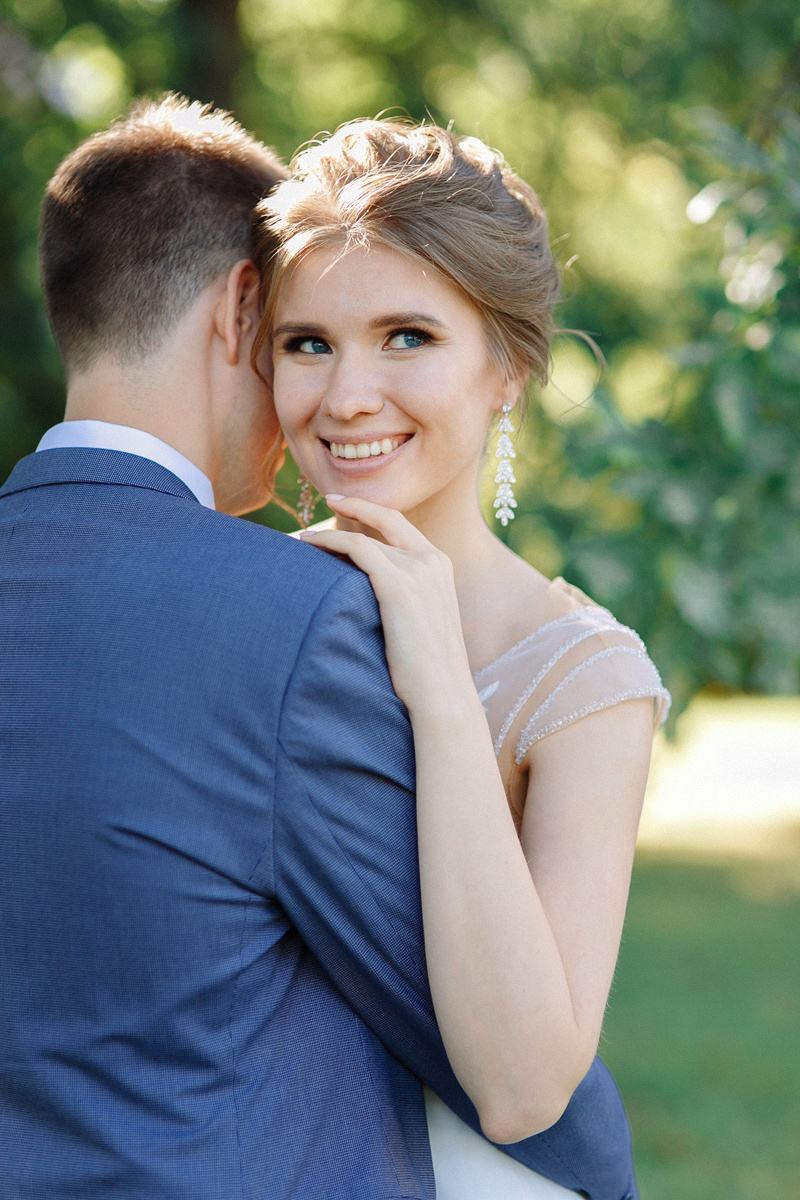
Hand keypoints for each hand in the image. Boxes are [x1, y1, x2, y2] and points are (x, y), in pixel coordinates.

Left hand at [300, 496, 473, 716]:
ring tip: (302, 541)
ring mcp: (417, 570)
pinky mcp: (398, 585)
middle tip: (323, 506)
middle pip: (384, 522)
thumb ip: (407, 598)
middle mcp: (432, 560)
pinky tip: (307, 545)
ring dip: (330, 535)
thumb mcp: (422, 621)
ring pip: (365, 538)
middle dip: (352, 508)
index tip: (343, 504)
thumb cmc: (427, 670)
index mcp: (441, 565)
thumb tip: (370, 597)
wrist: (442, 693)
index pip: (401, 526)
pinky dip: (329, 542)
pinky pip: (356, 548)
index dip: (371, 511)